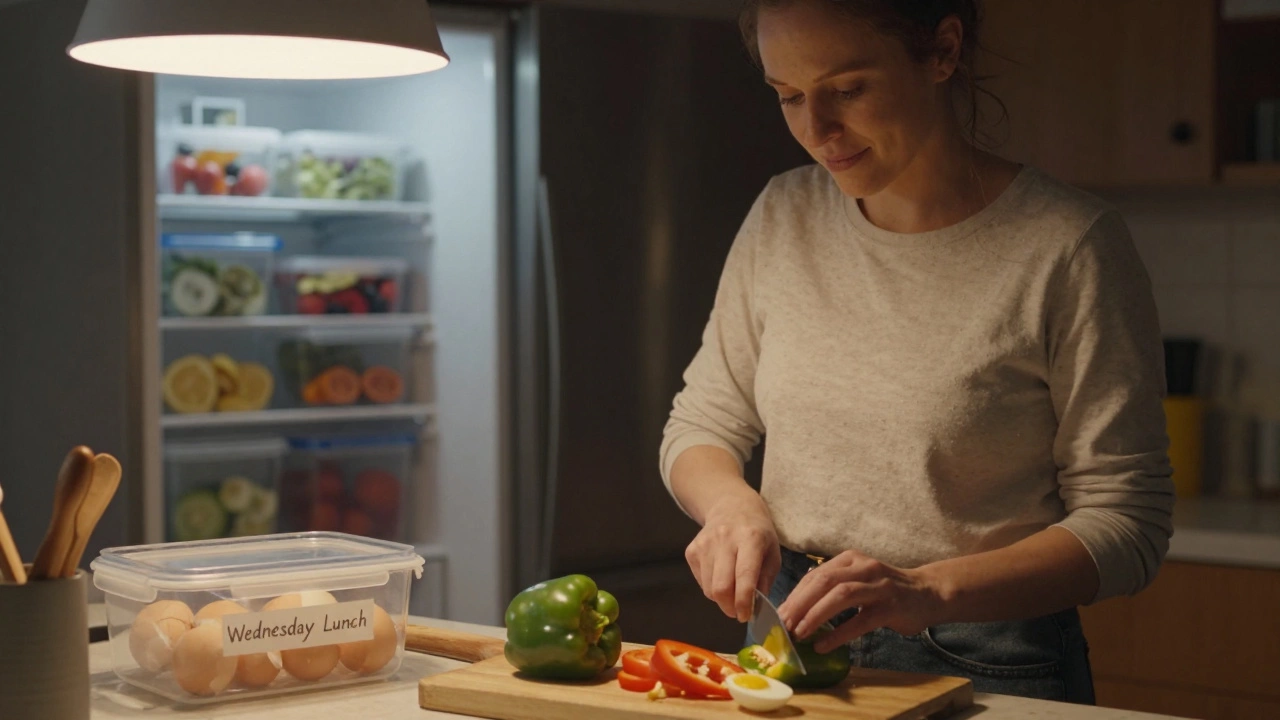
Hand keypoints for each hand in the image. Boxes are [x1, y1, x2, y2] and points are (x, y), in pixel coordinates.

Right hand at [684, 494, 780, 622]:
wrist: (732, 507)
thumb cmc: (758, 533)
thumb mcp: (772, 554)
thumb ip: (765, 581)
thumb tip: (754, 607)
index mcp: (750, 538)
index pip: (744, 576)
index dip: (744, 601)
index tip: (746, 616)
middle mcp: (724, 539)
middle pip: (721, 586)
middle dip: (729, 607)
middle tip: (738, 612)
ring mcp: (705, 543)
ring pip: (708, 588)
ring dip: (721, 599)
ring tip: (732, 592)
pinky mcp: (692, 550)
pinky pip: (700, 581)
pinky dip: (711, 588)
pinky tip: (721, 577)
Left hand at [776, 549, 945, 652]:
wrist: (929, 593)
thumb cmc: (886, 590)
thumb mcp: (858, 579)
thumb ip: (833, 587)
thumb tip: (797, 607)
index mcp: (850, 559)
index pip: (815, 575)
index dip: (794, 595)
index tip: (779, 614)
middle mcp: (863, 567)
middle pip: (823, 581)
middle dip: (799, 604)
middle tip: (783, 625)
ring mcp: (879, 586)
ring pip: (841, 596)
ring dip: (815, 615)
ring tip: (798, 633)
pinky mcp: (890, 606)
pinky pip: (860, 620)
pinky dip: (838, 633)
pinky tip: (823, 645)